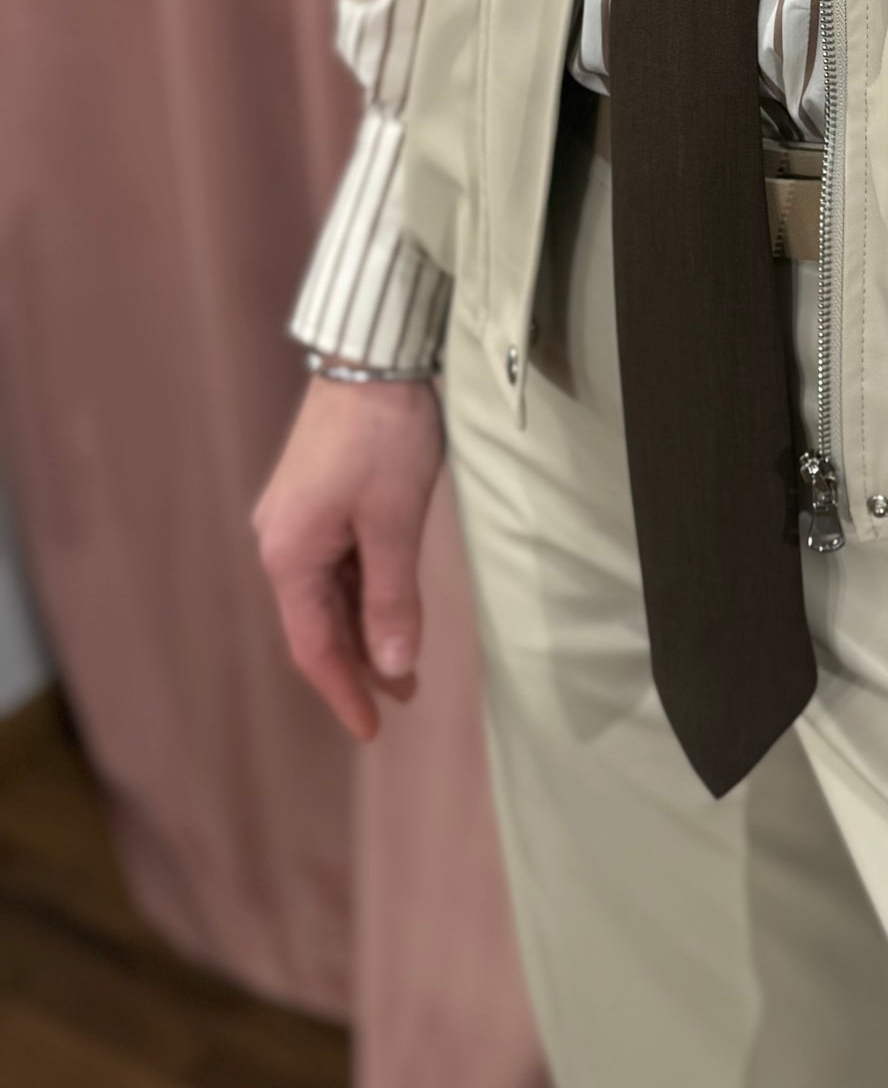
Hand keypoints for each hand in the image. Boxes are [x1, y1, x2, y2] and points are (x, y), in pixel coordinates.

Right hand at [253, 373, 444, 741]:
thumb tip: (396, 665)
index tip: (373, 730)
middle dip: (361, 662)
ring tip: (407, 660)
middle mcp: (281, 542)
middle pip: (319, 622)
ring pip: (330, 593)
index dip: (345, 691)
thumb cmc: (383, 437)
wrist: (372, 358)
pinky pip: (337, 562)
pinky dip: (365, 590)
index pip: (314, 646)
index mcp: (290, 556)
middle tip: (405, 696)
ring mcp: (297, 518)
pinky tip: (392, 603)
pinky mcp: (317, 497)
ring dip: (366, 626)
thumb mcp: (395, 522)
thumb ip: (393, 597)